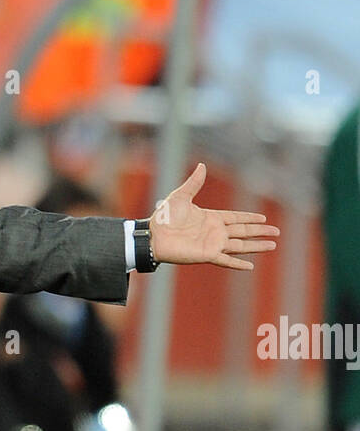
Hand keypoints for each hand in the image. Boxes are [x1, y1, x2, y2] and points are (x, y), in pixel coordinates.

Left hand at [148, 163, 278, 270]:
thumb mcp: (181, 196)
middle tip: (276, 232)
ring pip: (240, 245)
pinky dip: (238, 263)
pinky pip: (226, 259)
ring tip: (272, 245)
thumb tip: (201, 165)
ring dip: (256, 246)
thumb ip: (194, 183)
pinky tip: (251, 265)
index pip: (236, 218)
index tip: (264, 218)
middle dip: (260, 231)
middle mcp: (215, 231)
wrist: (154, 235)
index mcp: (211, 217)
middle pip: (243, 231)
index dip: (250, 218)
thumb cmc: (164, 217)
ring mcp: (212, 244)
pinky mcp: (207, 255)